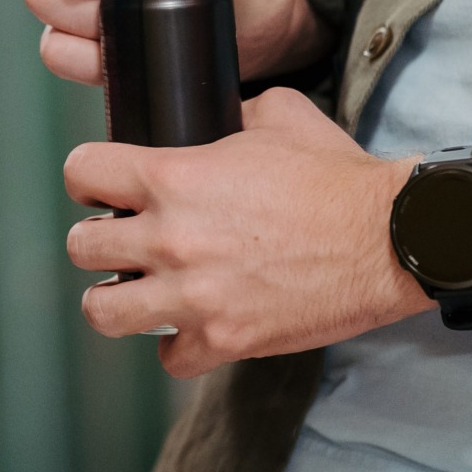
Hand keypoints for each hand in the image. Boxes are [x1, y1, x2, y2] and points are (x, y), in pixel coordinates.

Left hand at [64, 88, 427, 377]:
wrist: (390, 237)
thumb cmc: (338, 177)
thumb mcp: (276, 116)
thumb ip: (229, 114)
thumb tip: (215, 118)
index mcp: (173, 177)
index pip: (83, 171)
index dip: (88, 176)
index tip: (99, 186)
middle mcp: (170, 238)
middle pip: (82, 245)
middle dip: (97, 240)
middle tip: (121, 241)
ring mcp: (193, 295)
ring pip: (103, 311)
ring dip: (116, 301)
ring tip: (136, 293)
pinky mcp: (225, 340)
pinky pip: (169, 357)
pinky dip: (178, 346)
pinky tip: (193, 328)